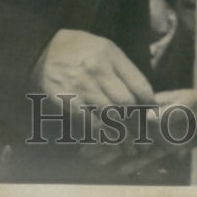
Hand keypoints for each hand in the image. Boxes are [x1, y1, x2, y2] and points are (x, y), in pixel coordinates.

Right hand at [31, 29, 155, 166]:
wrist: (42, 50)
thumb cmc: (79, 48)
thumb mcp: (105, 48)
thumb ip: (123, 70)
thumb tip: (143, 97)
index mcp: (112, 55)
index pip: (139, 84)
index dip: (150, 105)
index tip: (154, 118)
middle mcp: (99, 70)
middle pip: (127, 103)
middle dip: (138, 125)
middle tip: (144, 139)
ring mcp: (82, 86)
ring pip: (110, 116)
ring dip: (123, 136)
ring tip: (130, 149)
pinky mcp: (67, 101)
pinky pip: (89, 123)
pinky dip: (102, 137)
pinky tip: (109, 144)